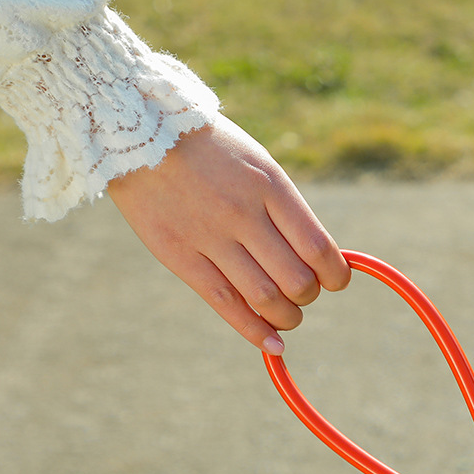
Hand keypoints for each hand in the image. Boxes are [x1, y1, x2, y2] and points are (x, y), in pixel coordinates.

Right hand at [108, 115, 349, 353]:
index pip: (318, 247)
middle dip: (309, 296)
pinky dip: (254, 331)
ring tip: (288, 316)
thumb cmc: (210, 150)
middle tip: (304, 294)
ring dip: (287, 317)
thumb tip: (317, 258)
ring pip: (265, 298)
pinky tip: (272, 345)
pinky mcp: (179, 256)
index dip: (336, 275)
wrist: (137, 129)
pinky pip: (225, 304)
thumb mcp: (257, 164)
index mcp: (270, 186)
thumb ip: (285, 209)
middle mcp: (243, 213)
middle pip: (296, 280)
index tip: (336, 280)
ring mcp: (209, 236)